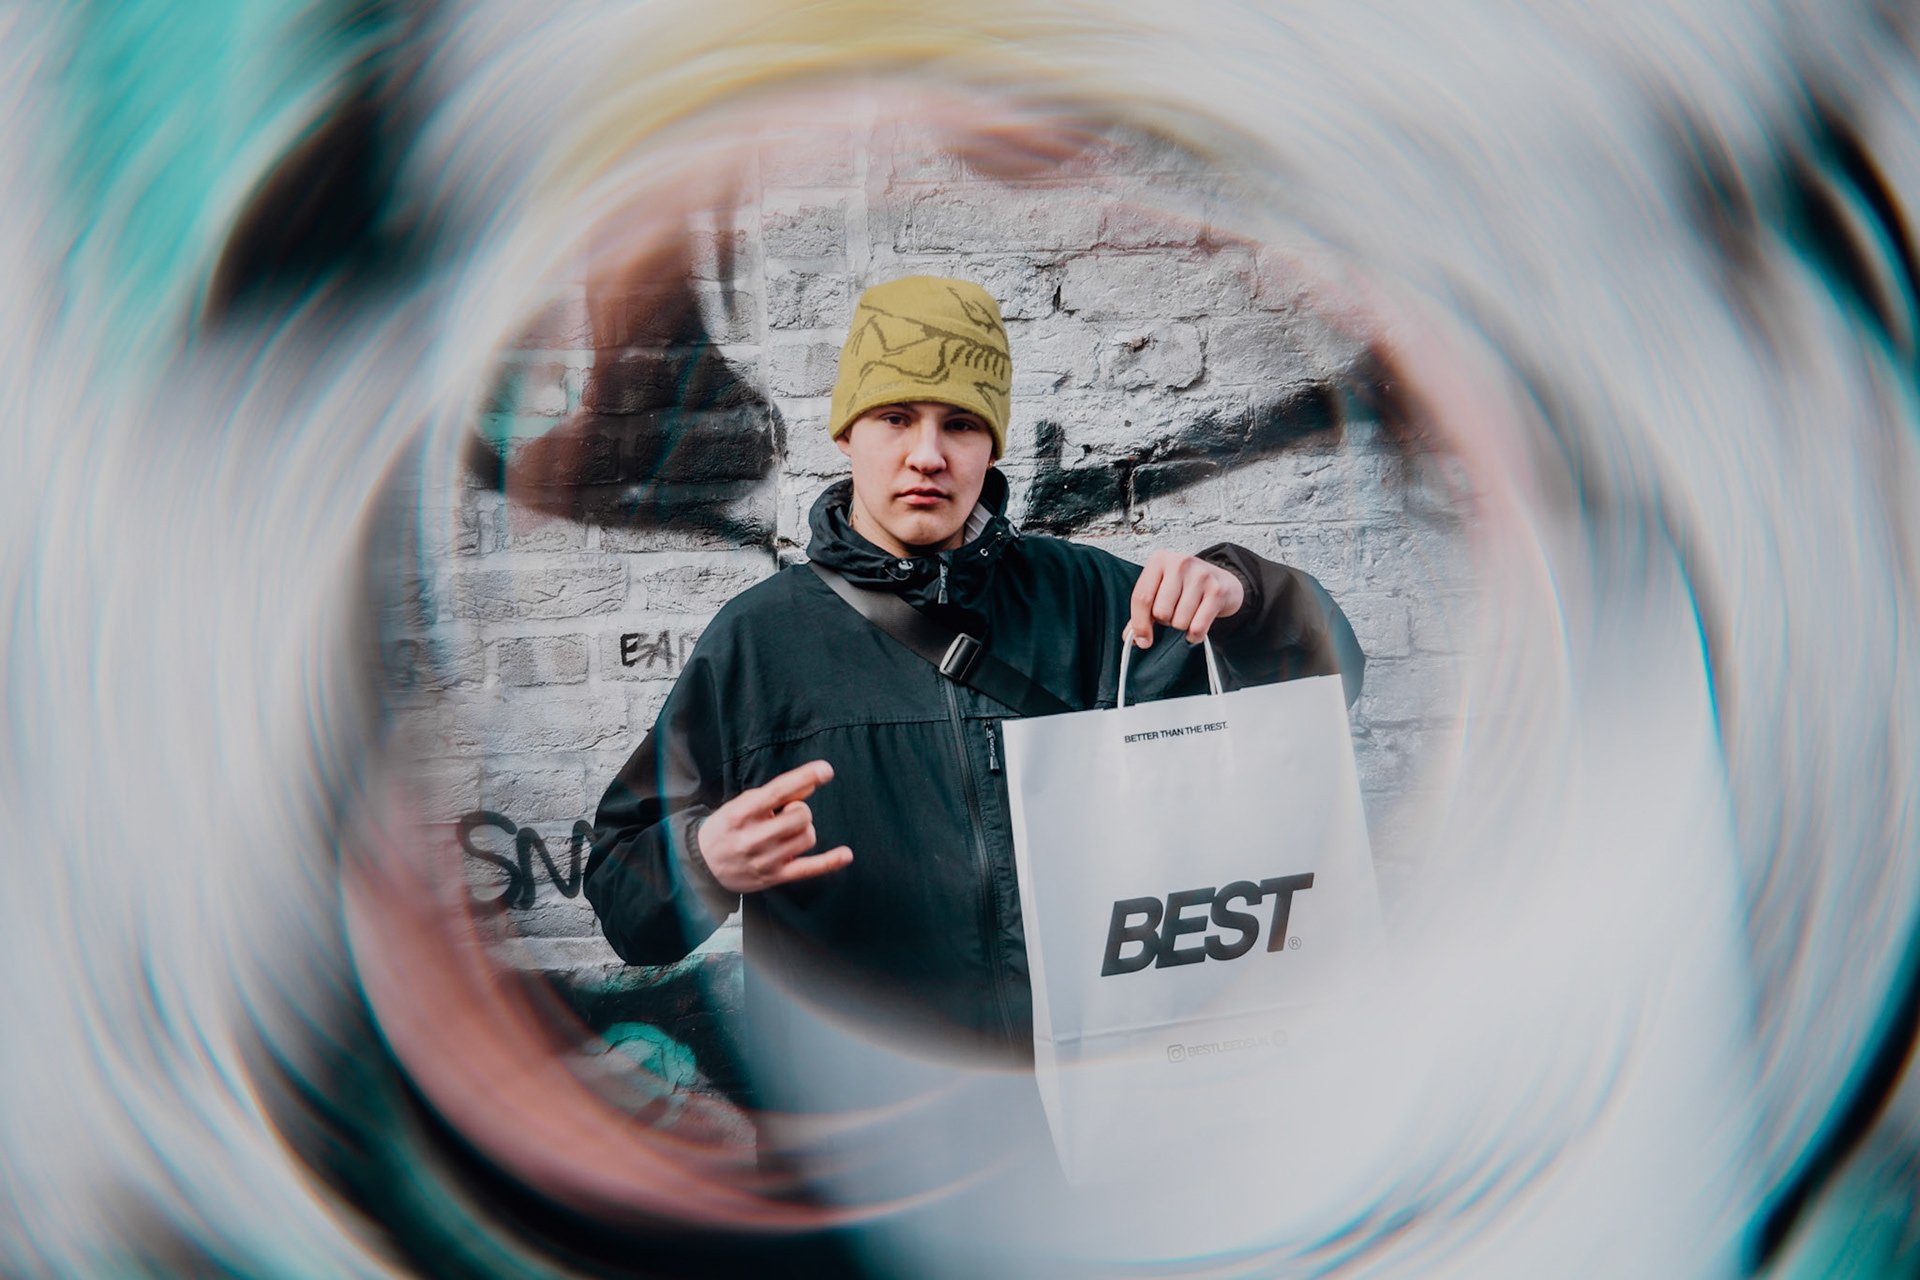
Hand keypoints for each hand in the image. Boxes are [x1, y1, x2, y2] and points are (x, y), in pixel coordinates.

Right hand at [696, 761, 851, 893]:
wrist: (702, 864)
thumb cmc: (728, 827)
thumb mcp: (743, 803)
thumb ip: (776, 794)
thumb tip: (810, 783)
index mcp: (741, 813)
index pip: (778, 791)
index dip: (804, 777)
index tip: (826, 769)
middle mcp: (752, 837)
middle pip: (800, 816)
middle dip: (800, 810)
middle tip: (786, 814)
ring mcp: (764, 860)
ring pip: (807, 837)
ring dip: (804, 831)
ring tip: (786, 833)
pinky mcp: (773, 877)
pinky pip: (808, 869)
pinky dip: (829, 862)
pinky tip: (846, 854)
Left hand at [1126, 551, 1244, 647]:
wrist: (1223, 581)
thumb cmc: (1186, 587)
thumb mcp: (1161, 591)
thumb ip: (1143, 612)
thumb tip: (1130, 638)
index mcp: (1159, 560)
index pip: (1141, 597)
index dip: (1139, 624)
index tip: (1142, 641)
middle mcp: (1179, 563)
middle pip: (1160, 611)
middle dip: (1165, 621)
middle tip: (1174, 613)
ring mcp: (1200, 575)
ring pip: (1179, 621)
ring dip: (1182, 626)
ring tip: (1188, 614)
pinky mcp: (1217, 591)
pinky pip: (1198, 627)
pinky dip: (1195, 635)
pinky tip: (1197, 627)